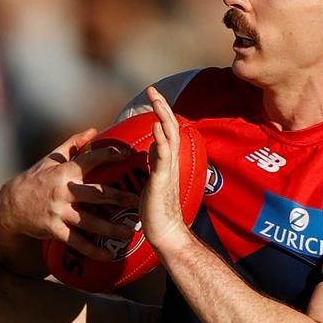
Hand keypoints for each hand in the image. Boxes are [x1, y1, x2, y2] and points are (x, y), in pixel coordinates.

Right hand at [0, 128, 141, 259]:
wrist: (10, 206)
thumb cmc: (34, 179)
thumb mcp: (50, 159)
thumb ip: (72, 144)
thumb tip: (94, 130)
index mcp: (65, 172)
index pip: (91, 159)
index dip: (110, 155)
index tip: (129, 155)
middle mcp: (64, 191)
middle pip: (97, 194)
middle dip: (120, 197)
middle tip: (140, 201)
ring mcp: (59, 212)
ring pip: (90, 222)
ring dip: (112, 228)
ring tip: (131, 232)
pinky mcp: (54, 229)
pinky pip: (77, 242)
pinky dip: (93, 250)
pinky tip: (108, 256)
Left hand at [142, 87, 193, 254]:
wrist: (165, 232)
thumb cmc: (157, 211)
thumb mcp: (153, 180)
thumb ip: (154, 163)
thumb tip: (151, 148)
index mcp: (167, 161)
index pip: (167, 130)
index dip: (161, 112)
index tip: (152, 96)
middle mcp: (171, 162)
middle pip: (170, 127)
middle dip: (162, 107)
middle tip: (152, 89)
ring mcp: (168, 170)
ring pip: (169, 136)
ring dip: (162, 116)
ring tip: (155, 99)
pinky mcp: (162, 180)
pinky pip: (162, 156)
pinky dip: (160, 139)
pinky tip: (155, 126)